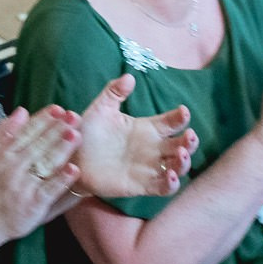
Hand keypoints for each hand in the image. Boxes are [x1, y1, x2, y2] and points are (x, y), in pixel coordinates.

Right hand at [0, 105, 81, 240]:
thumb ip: (6, 133)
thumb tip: (22, 111)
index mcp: (3, 153)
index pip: (26, 132)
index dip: (42, 119)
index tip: (57, 109)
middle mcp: (12, 167)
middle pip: (37, 145)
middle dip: (56, 130)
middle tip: (73, 117)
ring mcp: (23, 186)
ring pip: (44, 164)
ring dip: (61, 149)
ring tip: (76, 136)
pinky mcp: (33, 204)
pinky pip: (49, 190)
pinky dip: (61, 180)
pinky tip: (74, 170)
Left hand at [72, 75, 196, 198]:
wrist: (72, 157)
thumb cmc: (87, 132)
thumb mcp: (100, 109)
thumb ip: (114, 92)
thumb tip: (129, 76)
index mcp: (146, 128)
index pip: (171, 122)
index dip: (180, 117)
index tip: (183, 111)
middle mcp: (152, 148)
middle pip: (180, 145)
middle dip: (190, 142)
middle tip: (190, 136)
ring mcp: (148, 167)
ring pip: (177, 167)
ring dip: (184, 162)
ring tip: (181, 153)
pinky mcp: (141, 185)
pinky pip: (162, 187)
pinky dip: (171, 184)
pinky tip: (171, 176)